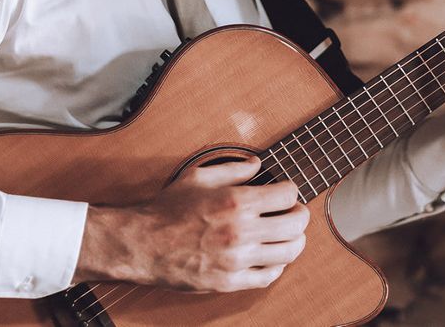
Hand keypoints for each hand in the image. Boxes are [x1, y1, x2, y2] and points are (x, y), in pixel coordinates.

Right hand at [72, 157, 308, 291]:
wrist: (144, 243)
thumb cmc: (167, 209)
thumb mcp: (198, 177)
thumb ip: (232, 168)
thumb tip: (256, 163)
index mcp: (235, 202)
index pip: (285, 196)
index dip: (291, 190)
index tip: (287, 190)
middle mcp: (241, 231)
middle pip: (294, 225)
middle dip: (300, 215)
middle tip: (296, 211)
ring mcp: (237, 260)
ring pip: (287, 253)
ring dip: (296, 241)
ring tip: (291, 234)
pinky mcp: (230, 282)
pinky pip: (267, 277)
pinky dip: (278, 266)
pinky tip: (274, 257)